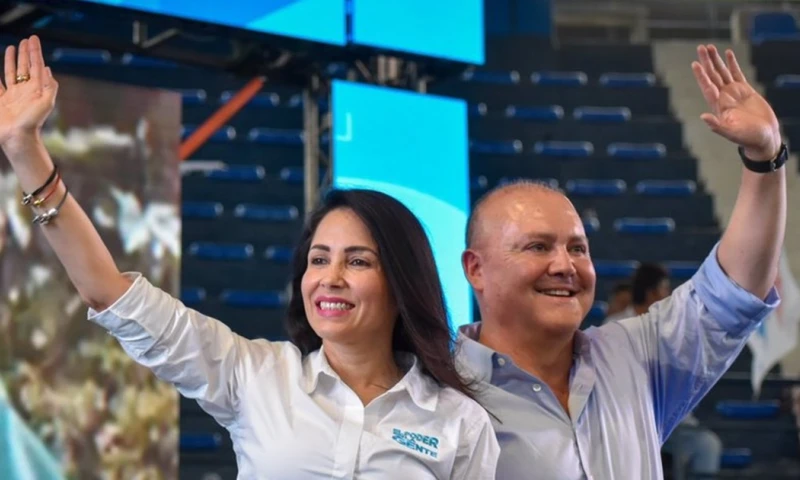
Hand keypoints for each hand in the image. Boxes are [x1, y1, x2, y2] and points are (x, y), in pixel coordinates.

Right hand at [0, 35, 57, 146]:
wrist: (17, 137)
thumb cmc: (33, 122)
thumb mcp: (46, 102)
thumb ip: (49, 86)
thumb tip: (48, 69)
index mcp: (36, 89)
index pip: (35, 65)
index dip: (35, 52)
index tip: (33, 39)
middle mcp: (25, 90)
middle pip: (24, 67)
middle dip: (25, 53)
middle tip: (25, 40)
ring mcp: (12, 95)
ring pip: (11, 72)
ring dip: (12, 60)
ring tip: (12, 47)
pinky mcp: (0, 100)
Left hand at [692, 44, 780, 160]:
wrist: (763, 137)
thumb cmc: (747, 138)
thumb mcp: (731, 133)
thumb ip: (717, 125)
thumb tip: (703, 117)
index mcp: (718, 106)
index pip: (707, 87)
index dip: (701, 76)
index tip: (695, 64)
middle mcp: (723, 97)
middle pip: (712, 76)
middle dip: (706, 62)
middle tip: (700, 47)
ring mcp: (733, 93)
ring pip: (722, 72)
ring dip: (716, 60)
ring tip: (709, 47)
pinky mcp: (745, 90)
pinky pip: (736, 73)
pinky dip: (731, 64)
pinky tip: (727, 53)